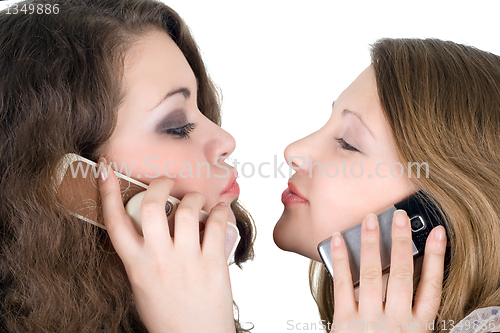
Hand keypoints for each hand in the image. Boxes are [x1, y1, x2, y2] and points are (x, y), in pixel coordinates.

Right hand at [97, 158, 235, 332]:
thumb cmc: (168, 317)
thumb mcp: (142, 287)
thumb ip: (142, 256)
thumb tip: (150, 226)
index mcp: (136, 266)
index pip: (115, 222)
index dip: (107, 192)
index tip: (107, 170)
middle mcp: (159, 259)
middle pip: (153, 206)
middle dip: (160, 185)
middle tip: (166, 183)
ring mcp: (187, 260)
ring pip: (188, 210)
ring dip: (193, 198)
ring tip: (196, 201)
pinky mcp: (213, 263)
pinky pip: (217, 225)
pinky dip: (220, 210)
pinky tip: (220, 209)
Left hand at [329, 210, 446, 331]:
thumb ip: (413, 315)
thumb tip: (416, 285)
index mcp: (418, 328)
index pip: (431, 287)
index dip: (436, 258)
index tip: (439, 234)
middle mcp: (396, 322)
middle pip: (401, 275)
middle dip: (401, 243)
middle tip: (399, 217)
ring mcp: (369, 321)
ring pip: (372, 275)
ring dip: (371, 244)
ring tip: (370, 220)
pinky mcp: (344, 323)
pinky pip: (343, 285)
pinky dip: (341, 261)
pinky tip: (337, 240)